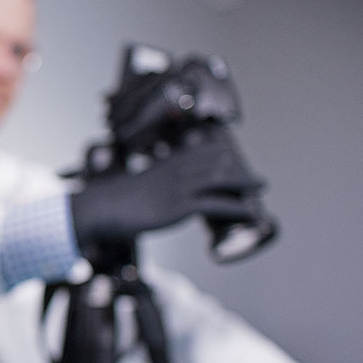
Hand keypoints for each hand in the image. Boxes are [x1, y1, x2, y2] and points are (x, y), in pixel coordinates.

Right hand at [70, 128, 263, 246]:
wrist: (100, 208)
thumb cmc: (113, 202)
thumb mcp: (137, 188)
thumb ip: (152, 188)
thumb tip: (156, 197)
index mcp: (167, 164)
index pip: (203, 150)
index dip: (224, 153)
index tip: (237, 159)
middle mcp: (177, 171)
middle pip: (218, 160)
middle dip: (240, 167)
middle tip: (256, 178)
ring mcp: (180, 188)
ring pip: (222, 177)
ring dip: (246, 181)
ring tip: (262, 186)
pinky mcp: (180, 207)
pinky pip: (217, 204)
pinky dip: (238, 207)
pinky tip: (251, 212)